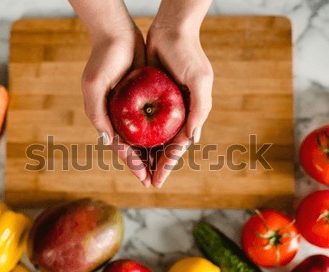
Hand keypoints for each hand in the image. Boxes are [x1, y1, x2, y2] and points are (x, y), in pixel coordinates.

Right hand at [81, 26, 151, 185]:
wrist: (118, 35)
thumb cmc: (103, 60)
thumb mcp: (95, 86)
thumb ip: (98, 114)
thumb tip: (107, 141)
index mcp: (106, 119)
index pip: (121, 148)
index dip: (132, 164)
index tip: (144, 179)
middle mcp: (119, 118)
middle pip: (133, 148)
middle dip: (144, 166)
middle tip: (155, 182)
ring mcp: (131, 110)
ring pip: (144, 138)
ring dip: (153, 154)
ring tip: (163, 170)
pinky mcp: (143, 100)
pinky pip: (153, 122)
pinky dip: (159, 135)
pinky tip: (169, 143)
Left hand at [147, 17, 212, 187]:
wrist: (171, 30)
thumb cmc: (187, 54)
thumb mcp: (199, 80)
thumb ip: (199, 109)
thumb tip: (191, 139)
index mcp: (191, 114)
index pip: (177, 147)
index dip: (167, 165)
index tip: (157, 182)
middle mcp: (178, 114)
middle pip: (164, 147)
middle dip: (156, 166)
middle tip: (145, 183)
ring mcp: (164, 107)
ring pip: (153, 138)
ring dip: (146, 155)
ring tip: (137, 172)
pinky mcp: (151, 98)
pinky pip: (143, 122)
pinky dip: (138, 135)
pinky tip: (129, 146)